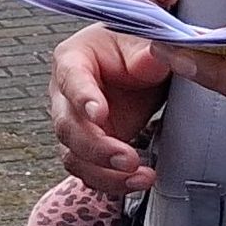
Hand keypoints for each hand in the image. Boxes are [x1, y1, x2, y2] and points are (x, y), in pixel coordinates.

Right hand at [46, 24, 172, 196]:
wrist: (134, 67)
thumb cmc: (128, 48)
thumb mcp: (140, 42)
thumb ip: (148, 52)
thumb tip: (159, 54)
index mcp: (72, 60)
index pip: (71, 79)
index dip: (83, 98)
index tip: (99, 114)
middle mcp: (65, 96)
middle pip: (67, 126)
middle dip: (97, 148)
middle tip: (128, 158)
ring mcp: (75, 125)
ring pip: (74, 156)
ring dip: (105, 174)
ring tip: (140, 177)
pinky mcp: (90, 148)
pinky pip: (89, 172)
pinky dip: (111, 183)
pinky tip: (135, 182)